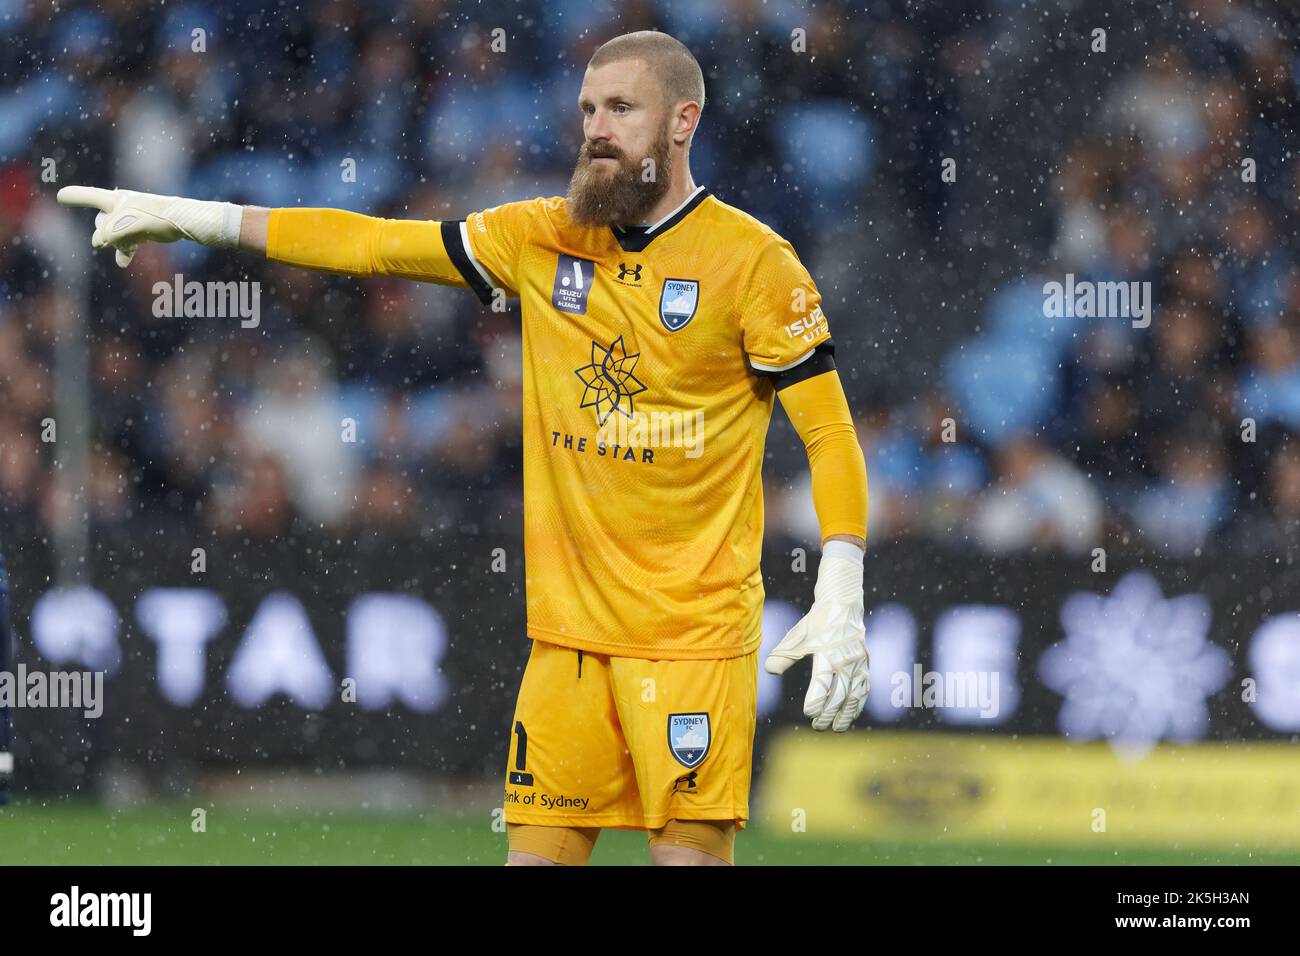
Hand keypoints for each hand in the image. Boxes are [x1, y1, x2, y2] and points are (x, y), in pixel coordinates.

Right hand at [56, 186, 243, 266]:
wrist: (183, 222)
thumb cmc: (156, 217)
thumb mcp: (127, 224)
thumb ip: (108, 234)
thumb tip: (98, 243)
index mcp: (116, 200)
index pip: (89, 196)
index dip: (75, 197)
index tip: (61, 197)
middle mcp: (122, 207)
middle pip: (101, 222)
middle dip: (104, 233)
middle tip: (112, 241)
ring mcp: (132, 220)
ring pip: (113, 235)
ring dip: (114, 244)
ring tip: (121, 253)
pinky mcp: (143, 231)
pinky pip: (126, 243)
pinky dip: (124, 252)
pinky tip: (123, 263)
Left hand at [764, 541, 868, 731]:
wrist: (843, 604)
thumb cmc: (817, 622)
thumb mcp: (797, 636)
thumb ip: (783, 654)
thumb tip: (770, 671)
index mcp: (827, 652)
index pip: (823, 682)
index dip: (816, 700)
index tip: (808, 713)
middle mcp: (846, 659)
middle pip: (839, 693)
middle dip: (828, 712)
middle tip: (817, 725)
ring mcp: (858, 663)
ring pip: (855, 694)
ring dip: (846, 713)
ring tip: (837, 728)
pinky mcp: (865, 664)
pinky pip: (864, 688)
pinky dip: (858, 704)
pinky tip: (851, 715)